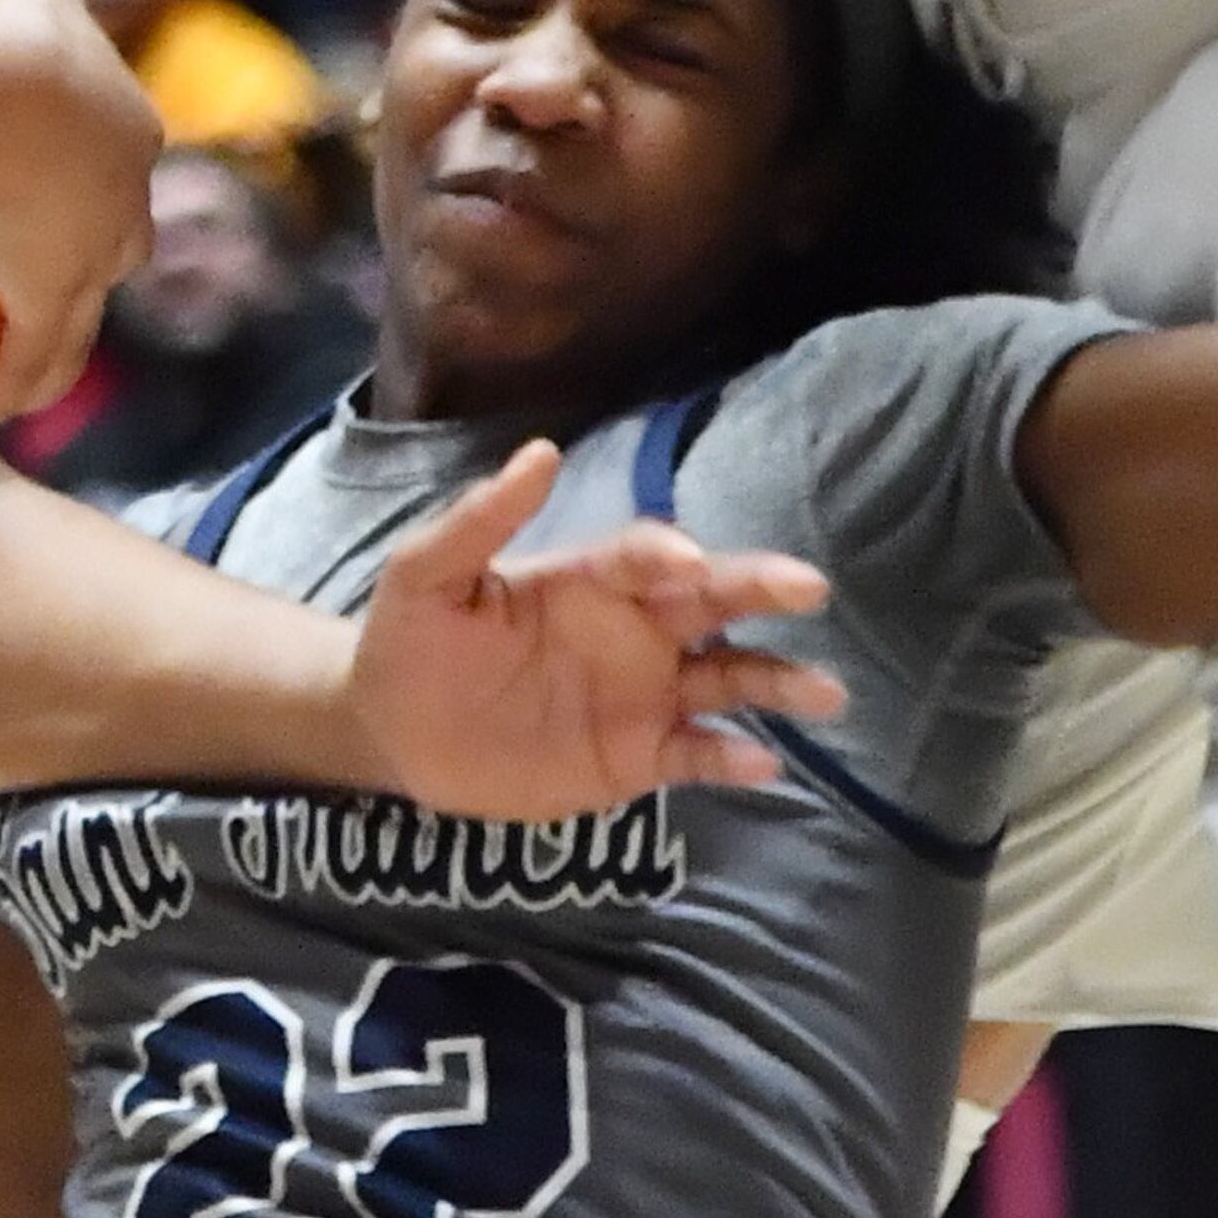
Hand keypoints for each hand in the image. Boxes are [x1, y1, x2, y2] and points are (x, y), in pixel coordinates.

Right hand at [0, 0, 158, 416]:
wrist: (3, 109)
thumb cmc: (17, 39)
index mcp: (124, 129)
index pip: (123, 152)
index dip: (103, 165)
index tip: (76, 175)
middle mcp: (120, 203)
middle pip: (122, 236)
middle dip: (102, 249)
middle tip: (70, 267)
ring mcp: (87, 261)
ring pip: (82, 316)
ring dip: (56, 345)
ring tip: (27, 374)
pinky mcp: (47, 303)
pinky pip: (29, 361)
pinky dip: (9, 390)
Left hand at [346, 440, 838, 813]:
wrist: (391, 730)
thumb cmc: (411, 638)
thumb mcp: (425, 575)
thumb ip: (478, 521)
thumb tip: (539, 452)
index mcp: (587, 579)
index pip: (643, 557)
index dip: (667, 556)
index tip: (689, 562)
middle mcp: (631, 630)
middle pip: (709, 604)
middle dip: (759, 593)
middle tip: (810, 589)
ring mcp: (641, 694)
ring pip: (725, 681)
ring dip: (776, 684)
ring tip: (826, 695)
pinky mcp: (635, 757)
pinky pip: (695, 755)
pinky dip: (731, 759)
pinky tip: (766, 764)